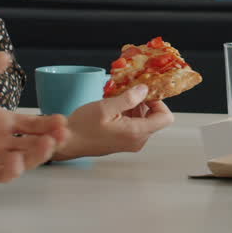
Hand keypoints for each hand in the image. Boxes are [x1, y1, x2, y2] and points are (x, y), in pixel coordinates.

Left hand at [0, 52, 68, 182]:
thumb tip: (7, 56)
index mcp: (0, 121)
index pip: (33, 124)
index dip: (48, 123)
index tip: (61, 120)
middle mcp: (0, 141)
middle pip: (34, 143)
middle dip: (51, 140)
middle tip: (62, 133)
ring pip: (23, 160)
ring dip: (38, 155)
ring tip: (48, 145)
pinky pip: (0, 175)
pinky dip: (12, 171)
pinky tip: (15, 161)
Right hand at [51, 85, 172, 161]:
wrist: (66, 142)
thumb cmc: (81, 127)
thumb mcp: (106, 107)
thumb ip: (129, 98)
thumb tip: (145, 90)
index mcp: (136, 133)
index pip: (165, 117)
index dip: (159, 102)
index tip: (145, 93)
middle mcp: (137, 141)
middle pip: (155, 118)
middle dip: (144, 102)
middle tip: (129, 91)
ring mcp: (130, 143)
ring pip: (144, 120)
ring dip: (134, 107)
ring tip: (117, 99)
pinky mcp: (123, 142)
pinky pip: (134, 125)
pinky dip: (128, 113)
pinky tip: (113, 107)